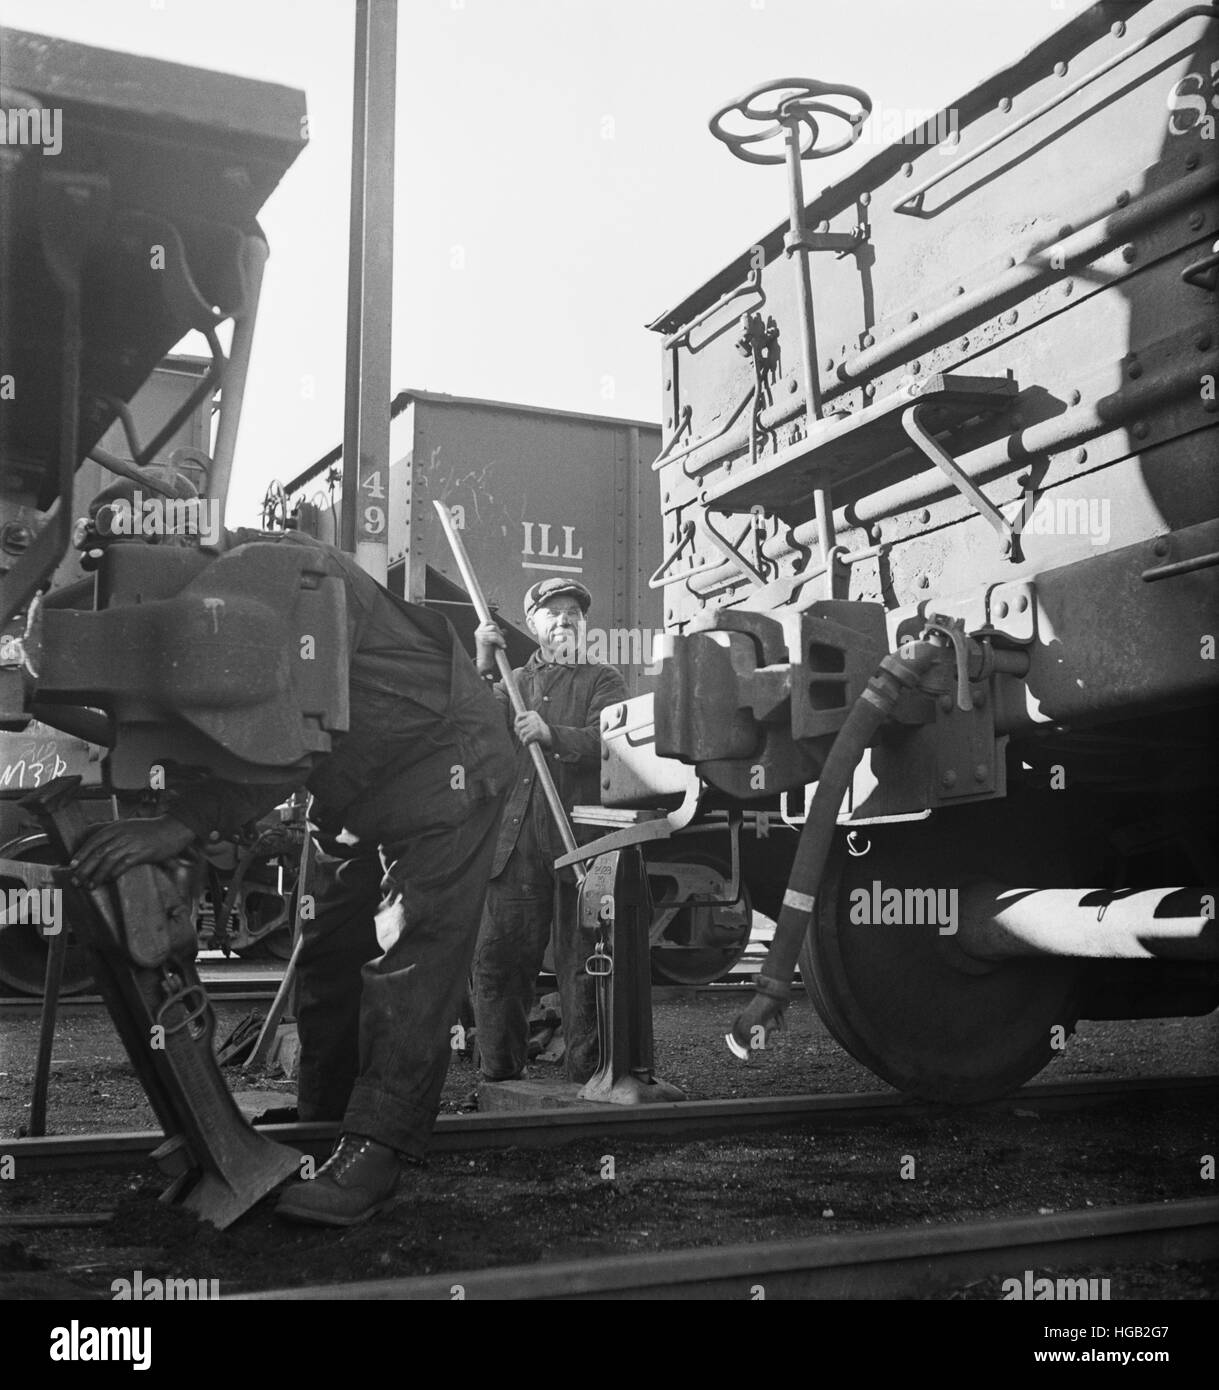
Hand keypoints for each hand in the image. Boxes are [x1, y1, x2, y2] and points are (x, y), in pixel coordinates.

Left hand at [69, 815, 197, 887]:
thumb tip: (97, 842)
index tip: (72, 865)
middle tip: (76, 880)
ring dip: (97, 874)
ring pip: (108, 860)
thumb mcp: (129, 826)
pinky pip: (124, 865)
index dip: (81, 853)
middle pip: (98, 852)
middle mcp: (121, 834)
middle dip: (84, 868)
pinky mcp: (142, 853)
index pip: (93, 841)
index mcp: (116, 827)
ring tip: (90, 885)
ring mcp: (131, 843)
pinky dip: (115, 873)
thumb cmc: (152, 829)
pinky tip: (109, 880)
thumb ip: (113, 833)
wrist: (173, 828)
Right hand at [474, 619, 505, 675]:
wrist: (484, 661)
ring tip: (501, 643)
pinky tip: (502, 646)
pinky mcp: (482, 640)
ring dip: (500, 637)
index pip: (487, 622)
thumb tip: (504, 630)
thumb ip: (497, 634)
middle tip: (501, 638)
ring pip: (494, 629)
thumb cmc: (488, 651)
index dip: (495, 625)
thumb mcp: (492, 640)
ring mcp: (479, 635)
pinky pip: (494, 636)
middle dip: (498, 631)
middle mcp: (478, 632)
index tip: (499, 632)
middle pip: (491, 624)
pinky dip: (500, 641)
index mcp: (479, 631)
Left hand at [514, 711, 551, 746]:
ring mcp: (536, 724)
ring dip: (522, 738)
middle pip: (519, 725)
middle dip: (518, 732)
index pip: (519, 716)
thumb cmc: (538, 730)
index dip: (516, 723)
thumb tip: (515, 728)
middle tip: (521, 736)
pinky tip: (526, 744)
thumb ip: (523, 723)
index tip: (517, 729)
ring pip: (522, 732)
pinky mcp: (538, 731)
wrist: (550, 736)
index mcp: (532, 713)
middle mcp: (534, 717)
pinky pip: (526, 738)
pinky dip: (525, 742)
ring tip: (524, 740)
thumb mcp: (532, 723)